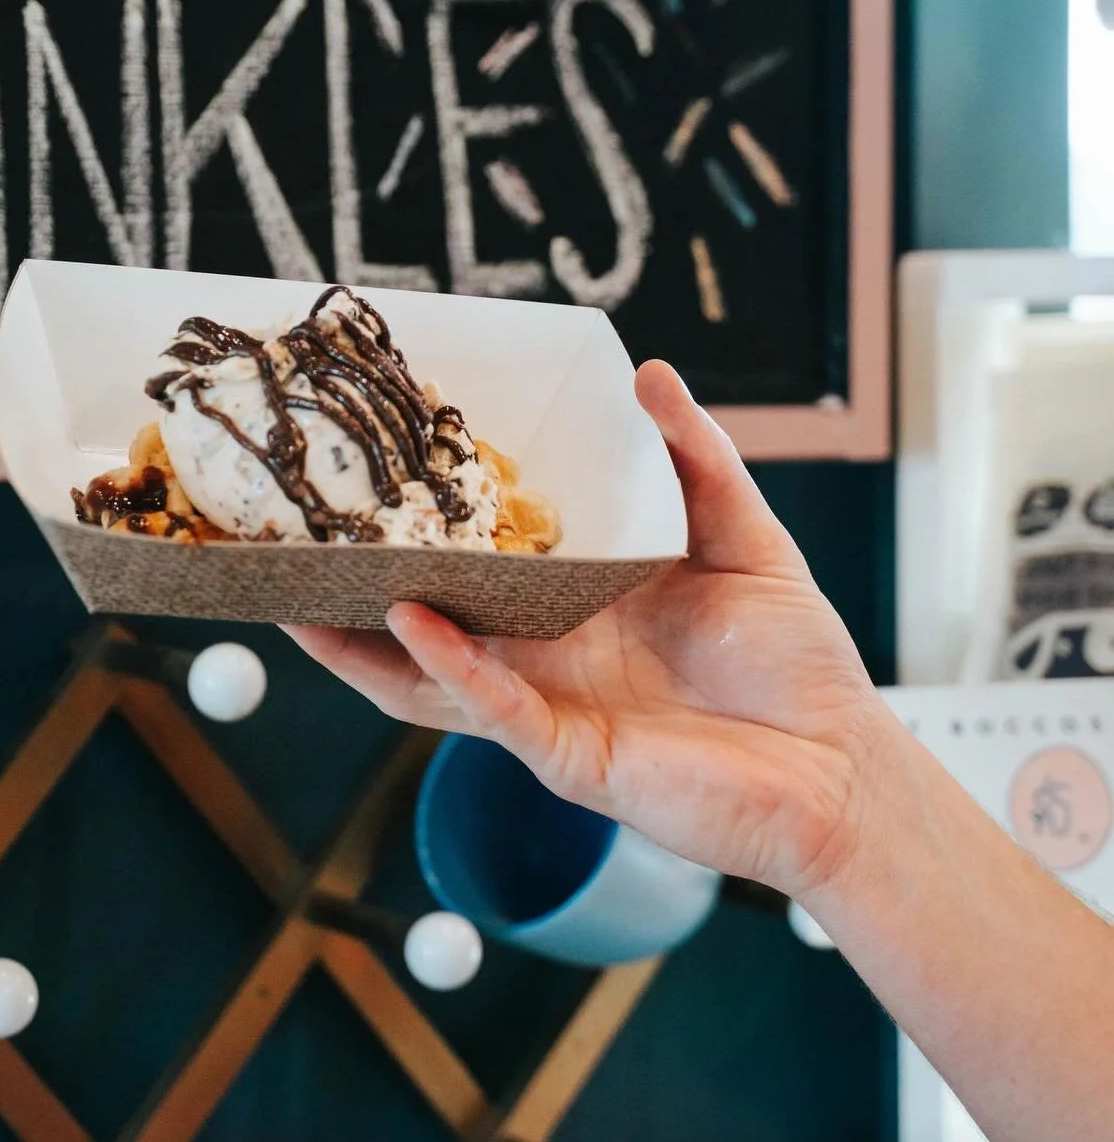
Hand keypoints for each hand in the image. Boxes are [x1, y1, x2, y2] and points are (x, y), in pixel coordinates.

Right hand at [285, 362, 893, 898]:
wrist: (842, 767)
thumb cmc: (795, 663)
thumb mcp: (743, 537)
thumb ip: (694, 457)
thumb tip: (650, 374)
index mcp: (577, 607)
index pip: (483, 564)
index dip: (429, 528)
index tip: (376, 476)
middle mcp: (546, 657)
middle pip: (430, 620)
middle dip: (359, 589)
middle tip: (299, 538)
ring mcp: (548, 708)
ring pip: (432, 676)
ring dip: (364, 641)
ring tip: (302, 595)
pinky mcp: (568, 755)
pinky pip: (493, 706)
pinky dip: (447, 664)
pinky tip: (410, 619)